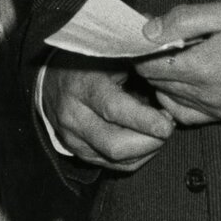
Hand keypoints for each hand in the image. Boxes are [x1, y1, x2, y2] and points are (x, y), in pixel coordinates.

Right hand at [42, 56, 175, 170]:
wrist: (51, 78)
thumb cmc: (91, 62)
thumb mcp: (111, 55)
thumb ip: (136, 67)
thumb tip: (168, 82)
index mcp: (83, 86)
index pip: (114, 109)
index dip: (144, 120)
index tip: (167, 124)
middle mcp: (74, 116)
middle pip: (114, 145)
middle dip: (150, 142)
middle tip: (168, 125)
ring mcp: (72, 138)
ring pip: (115, 160)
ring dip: (146, 151)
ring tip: (159, 132)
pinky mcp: (77, 152)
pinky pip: (112, 165)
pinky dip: (135, 158)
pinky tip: (147, 142)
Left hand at [135, 1, 220, 126]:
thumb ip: (184, 20)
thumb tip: (149, 30)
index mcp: (204, 66)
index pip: (150, 66)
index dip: (141, 51)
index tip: (143, 37)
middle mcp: (205, 93)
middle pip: (156, 82)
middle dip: (150, 63)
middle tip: (157, 43)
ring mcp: (214, 108)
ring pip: (167, 98)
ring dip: (162, 79)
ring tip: (170, 59)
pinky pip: (184, 114)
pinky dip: (174, 99)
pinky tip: (180, 83)